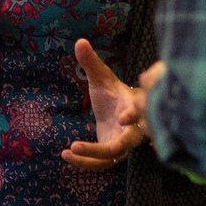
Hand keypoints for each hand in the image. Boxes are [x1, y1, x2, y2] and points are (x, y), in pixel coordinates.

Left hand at [63, 39, 151, 170]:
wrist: (119, 111)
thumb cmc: (113, 93)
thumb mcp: (101, 77)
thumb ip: (91, 62)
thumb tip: (79, 41)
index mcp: (134, 106)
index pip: (139, 111)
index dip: (134, 114)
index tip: (124, 117)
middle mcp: (133, 128)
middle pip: (130, 140)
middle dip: (120, 145)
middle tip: (109, 147)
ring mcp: (124, 144)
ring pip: (114, 156)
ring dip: (93, 156)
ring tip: (71, 150)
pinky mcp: (113, 155)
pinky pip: (102, 164)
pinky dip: (85, 162)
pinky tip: (66, 154)